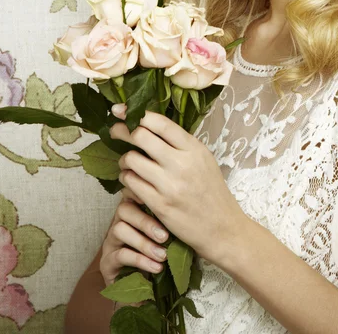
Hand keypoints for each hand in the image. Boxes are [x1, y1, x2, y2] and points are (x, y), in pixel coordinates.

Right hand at [99, 187, 169, 287]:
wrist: (146, 285)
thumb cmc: (161, 251)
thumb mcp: (167, 233)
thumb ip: (170, 219)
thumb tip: (187, 208)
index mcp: (133, 209)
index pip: (132, 192)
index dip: (142, 193)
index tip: (160, 201)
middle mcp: (119, 221)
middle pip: (124, 209)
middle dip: (146, 222)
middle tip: (165, 237)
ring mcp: (111, 240)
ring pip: (119, 230)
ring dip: (144, 243)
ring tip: (163, 256)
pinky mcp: (107, 261)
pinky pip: (120, 255)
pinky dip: (140, 260)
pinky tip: (156, 267)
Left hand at [109, 107, 248, 265]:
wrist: (222, 227)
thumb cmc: (211, 191)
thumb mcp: (204, 160)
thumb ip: (180, 144)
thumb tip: (149, 126)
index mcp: (194, 149)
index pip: (160, 123)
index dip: (136, 113)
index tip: (120, 110)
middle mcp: (181, 163)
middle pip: (140, 136)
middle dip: (122, 131)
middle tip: (115, 131)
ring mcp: (169, 185)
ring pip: (131, 160)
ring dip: (124, 160)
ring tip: (129, 164)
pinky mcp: (159, 205)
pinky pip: (131, 184)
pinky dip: (127, 179)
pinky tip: (132, 181)